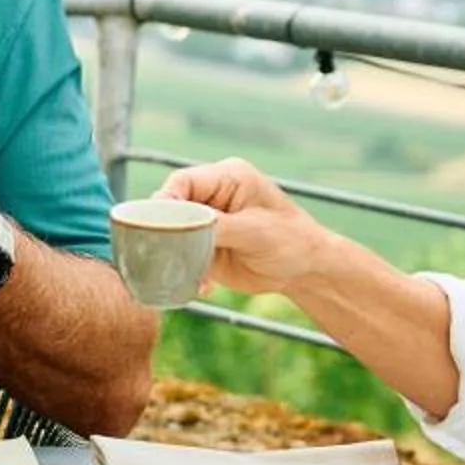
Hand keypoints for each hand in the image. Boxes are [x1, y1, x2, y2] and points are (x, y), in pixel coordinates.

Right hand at [158, 158, 333, 293]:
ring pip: (173, 232)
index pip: (182, 181)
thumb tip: (176, 224)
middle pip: (172, 206)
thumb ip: (213, 225)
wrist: (306, 270)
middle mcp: (213, 196)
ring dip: (175, 254)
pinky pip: (182, 254)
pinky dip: (187, 270)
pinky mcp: (206, 245)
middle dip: (167, 229)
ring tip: (189, 272)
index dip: (165, 201)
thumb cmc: (290, 240)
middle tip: (164, 252)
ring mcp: (208, 221)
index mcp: (227, 177)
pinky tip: (204, 286)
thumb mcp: (253, 231)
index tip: (157, 225)